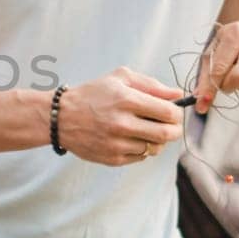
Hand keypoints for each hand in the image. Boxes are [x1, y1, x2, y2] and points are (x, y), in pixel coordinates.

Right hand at [57, 67, 183, 165]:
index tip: (173, 112)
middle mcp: (122, 123)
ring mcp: (117, 144)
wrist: (60, 117)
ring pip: (155, 148)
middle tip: (168, 125)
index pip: (168, 112)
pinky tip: (131, 139)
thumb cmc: (93, 94)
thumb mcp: (120, 79)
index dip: (177, 113)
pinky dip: (141, 149)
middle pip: (166, 134)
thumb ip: (151, 85)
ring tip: (146, 130)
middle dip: (173, 129)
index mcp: (126, 100)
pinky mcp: (112, 159)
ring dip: (156, 140)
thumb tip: (178, 94)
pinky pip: (141, 157)